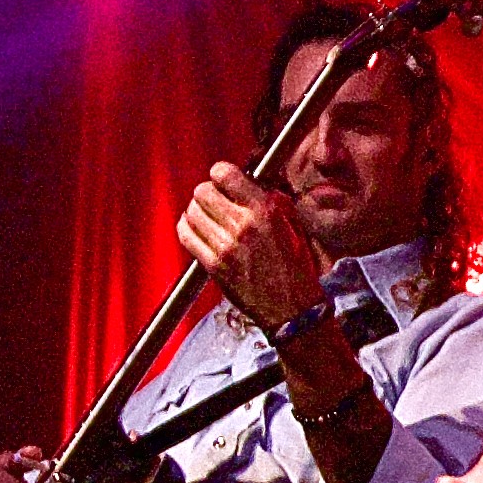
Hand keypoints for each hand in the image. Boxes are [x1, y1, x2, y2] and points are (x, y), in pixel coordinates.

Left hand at [180, 161, 325, 329]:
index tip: (222, 181)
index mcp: (264, 210)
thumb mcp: (292, 225)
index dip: (220, 174)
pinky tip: (196, 230)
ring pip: (191, 212)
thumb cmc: (296, 267)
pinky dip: (187, 228)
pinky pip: (186, 235)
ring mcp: (225, 246)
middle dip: (207, 193)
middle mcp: (243, 224)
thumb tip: (245, 184)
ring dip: (196, 211)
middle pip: (202, 191)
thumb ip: (268, 201)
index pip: (224, 174)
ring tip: (206, 217)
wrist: (292, 308)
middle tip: (214, 201)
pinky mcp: (213, 265)